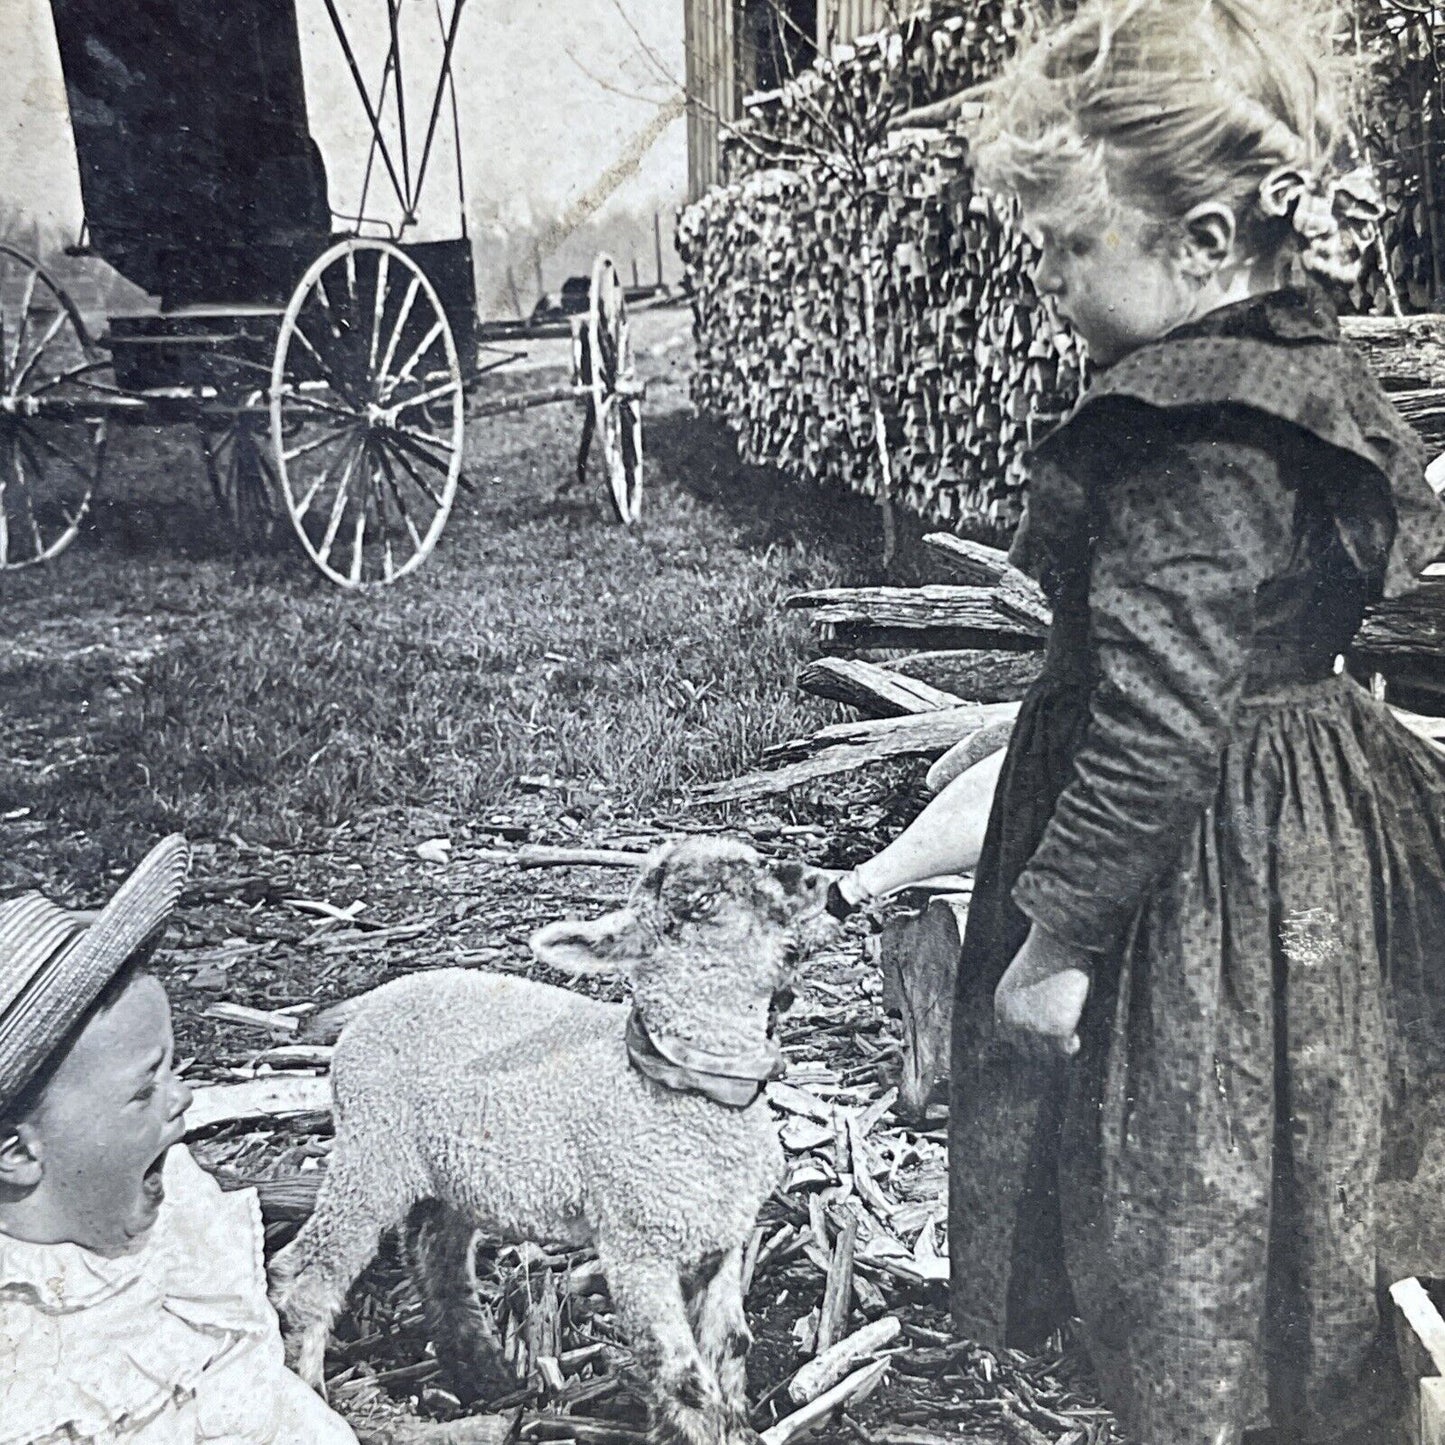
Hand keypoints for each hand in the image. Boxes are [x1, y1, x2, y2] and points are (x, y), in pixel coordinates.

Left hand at [994, 924, 1091, 1057]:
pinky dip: (1073, 1045)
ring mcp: (1035, 1027)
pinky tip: (1077, 1038)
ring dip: (1058, 1048)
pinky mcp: (1057, 1029)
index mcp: (1002, 1005)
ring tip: (1070, 1037)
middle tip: (1060, 1043)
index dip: (1027, 1043)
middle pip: (1028, 1051)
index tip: (1043, 1043)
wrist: (1061, 940)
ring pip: (1048, 1053)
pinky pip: (1067, 1049)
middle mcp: (1013, 1020)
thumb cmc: (1049, 953)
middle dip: (1044, 1049)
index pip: (1009, 1039)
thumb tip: (1038, 1026)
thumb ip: (1024, 1004)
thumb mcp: (1023, 979)